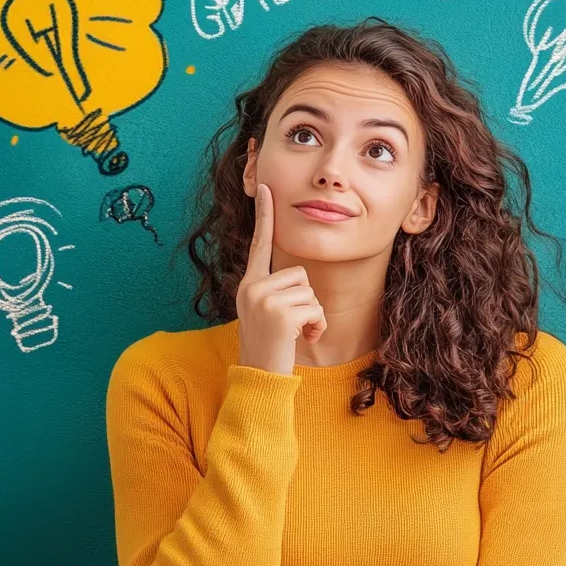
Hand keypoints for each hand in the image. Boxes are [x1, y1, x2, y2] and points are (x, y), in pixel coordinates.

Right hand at [236, 182, 326, 374]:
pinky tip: (300, 339)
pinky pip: (316, 309)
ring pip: (310, 292)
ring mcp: (263, 299)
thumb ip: (276, 291)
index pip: (259, 244)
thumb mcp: (267, 313)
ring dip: (312, 316)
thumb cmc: (270, 348)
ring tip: (294, 333)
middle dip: (306, 301)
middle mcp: (252, 287)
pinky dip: (317, 327)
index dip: (264, 214)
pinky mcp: (279, 313)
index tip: (266, 187)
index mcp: (249, 284)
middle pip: (300, 274)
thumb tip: (298, 279)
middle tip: (290, 325)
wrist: (259, 379)